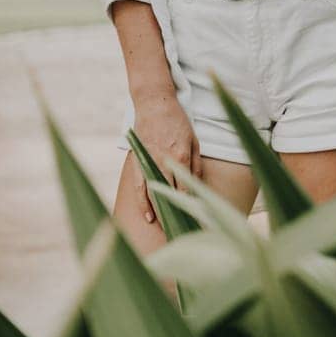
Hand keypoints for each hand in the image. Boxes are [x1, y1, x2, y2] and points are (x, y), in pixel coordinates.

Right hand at [132, 91, 203, 223]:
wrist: (154, 104)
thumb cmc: (178, 121)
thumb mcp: (194, 141)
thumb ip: (195, 165)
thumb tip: (197, 187)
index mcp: (180, 157)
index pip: (186, 190)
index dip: (191, 207)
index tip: (198, 221)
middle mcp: (163, 163)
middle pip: (169, 196)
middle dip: (176, 216)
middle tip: (183, 233)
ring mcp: (148, 163)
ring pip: (154, 195)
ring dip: (160, 215)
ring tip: (167, 230)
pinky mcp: (138, 162)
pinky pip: (140, 188)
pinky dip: (143, 204)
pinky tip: (148, 217)